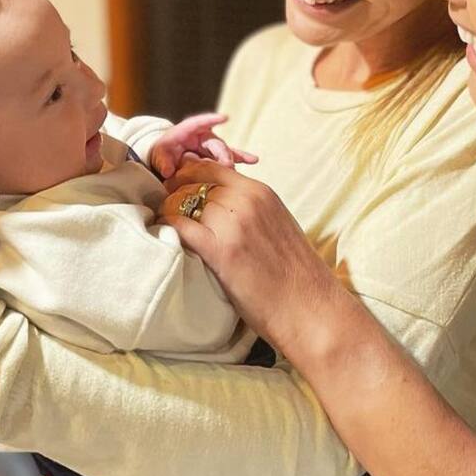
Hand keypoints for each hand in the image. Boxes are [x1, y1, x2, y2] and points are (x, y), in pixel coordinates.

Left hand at [147, 113, 257, 179]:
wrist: (166, 158)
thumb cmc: (162, 152)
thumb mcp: (158, 154)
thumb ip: (162, 161)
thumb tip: (168, 171)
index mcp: (188, 130)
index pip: (199, 123)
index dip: (211, 120)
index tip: (224, 118)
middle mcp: (203, 137)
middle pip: (216, 144)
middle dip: (223, 154)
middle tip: (227, 165)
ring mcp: (211, 147)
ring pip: (225, 151)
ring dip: (234, 158)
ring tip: (245, 162)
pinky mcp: (215, 157)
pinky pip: (229, 158)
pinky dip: (240, 159)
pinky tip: (253, 160)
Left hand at [160, 161, 347, 353]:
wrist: (310, 307)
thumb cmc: (295, 274)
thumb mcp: (277, 225)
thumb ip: (250, 209)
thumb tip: (220, 206)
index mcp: (261, 192)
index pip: (211, 168)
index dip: (188, 177)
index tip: (177, 191)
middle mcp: (247, 201)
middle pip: (194, 183)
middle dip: (174, 194)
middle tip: (165, 210)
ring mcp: (233, 224)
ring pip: (184, 203)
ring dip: (169, 212)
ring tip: (165, 227)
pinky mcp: (220, 251)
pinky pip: (180, 226)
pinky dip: (167, 229)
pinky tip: (165, 238)